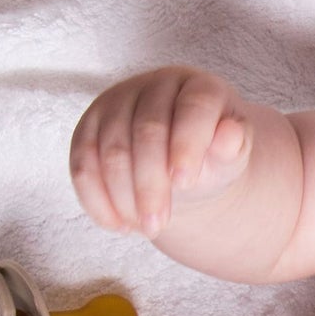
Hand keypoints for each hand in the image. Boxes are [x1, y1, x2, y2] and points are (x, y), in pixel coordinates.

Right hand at [70, 67, 253, 238]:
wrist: (181, 164)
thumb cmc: (212, 159)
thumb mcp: (230, 158)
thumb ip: (232, 148)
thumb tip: (231, 134)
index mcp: (198, 87)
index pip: (193, 108)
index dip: (187, 144)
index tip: (185, 183)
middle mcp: (154, 86)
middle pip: (146, 132)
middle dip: (151, 184)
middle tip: (158, 225)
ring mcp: (116, 103)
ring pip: (110, 151)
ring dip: (124, 198)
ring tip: (146, 229)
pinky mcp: (88, 128)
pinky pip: (82, 165)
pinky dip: (97, 200)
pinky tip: (119, 226)